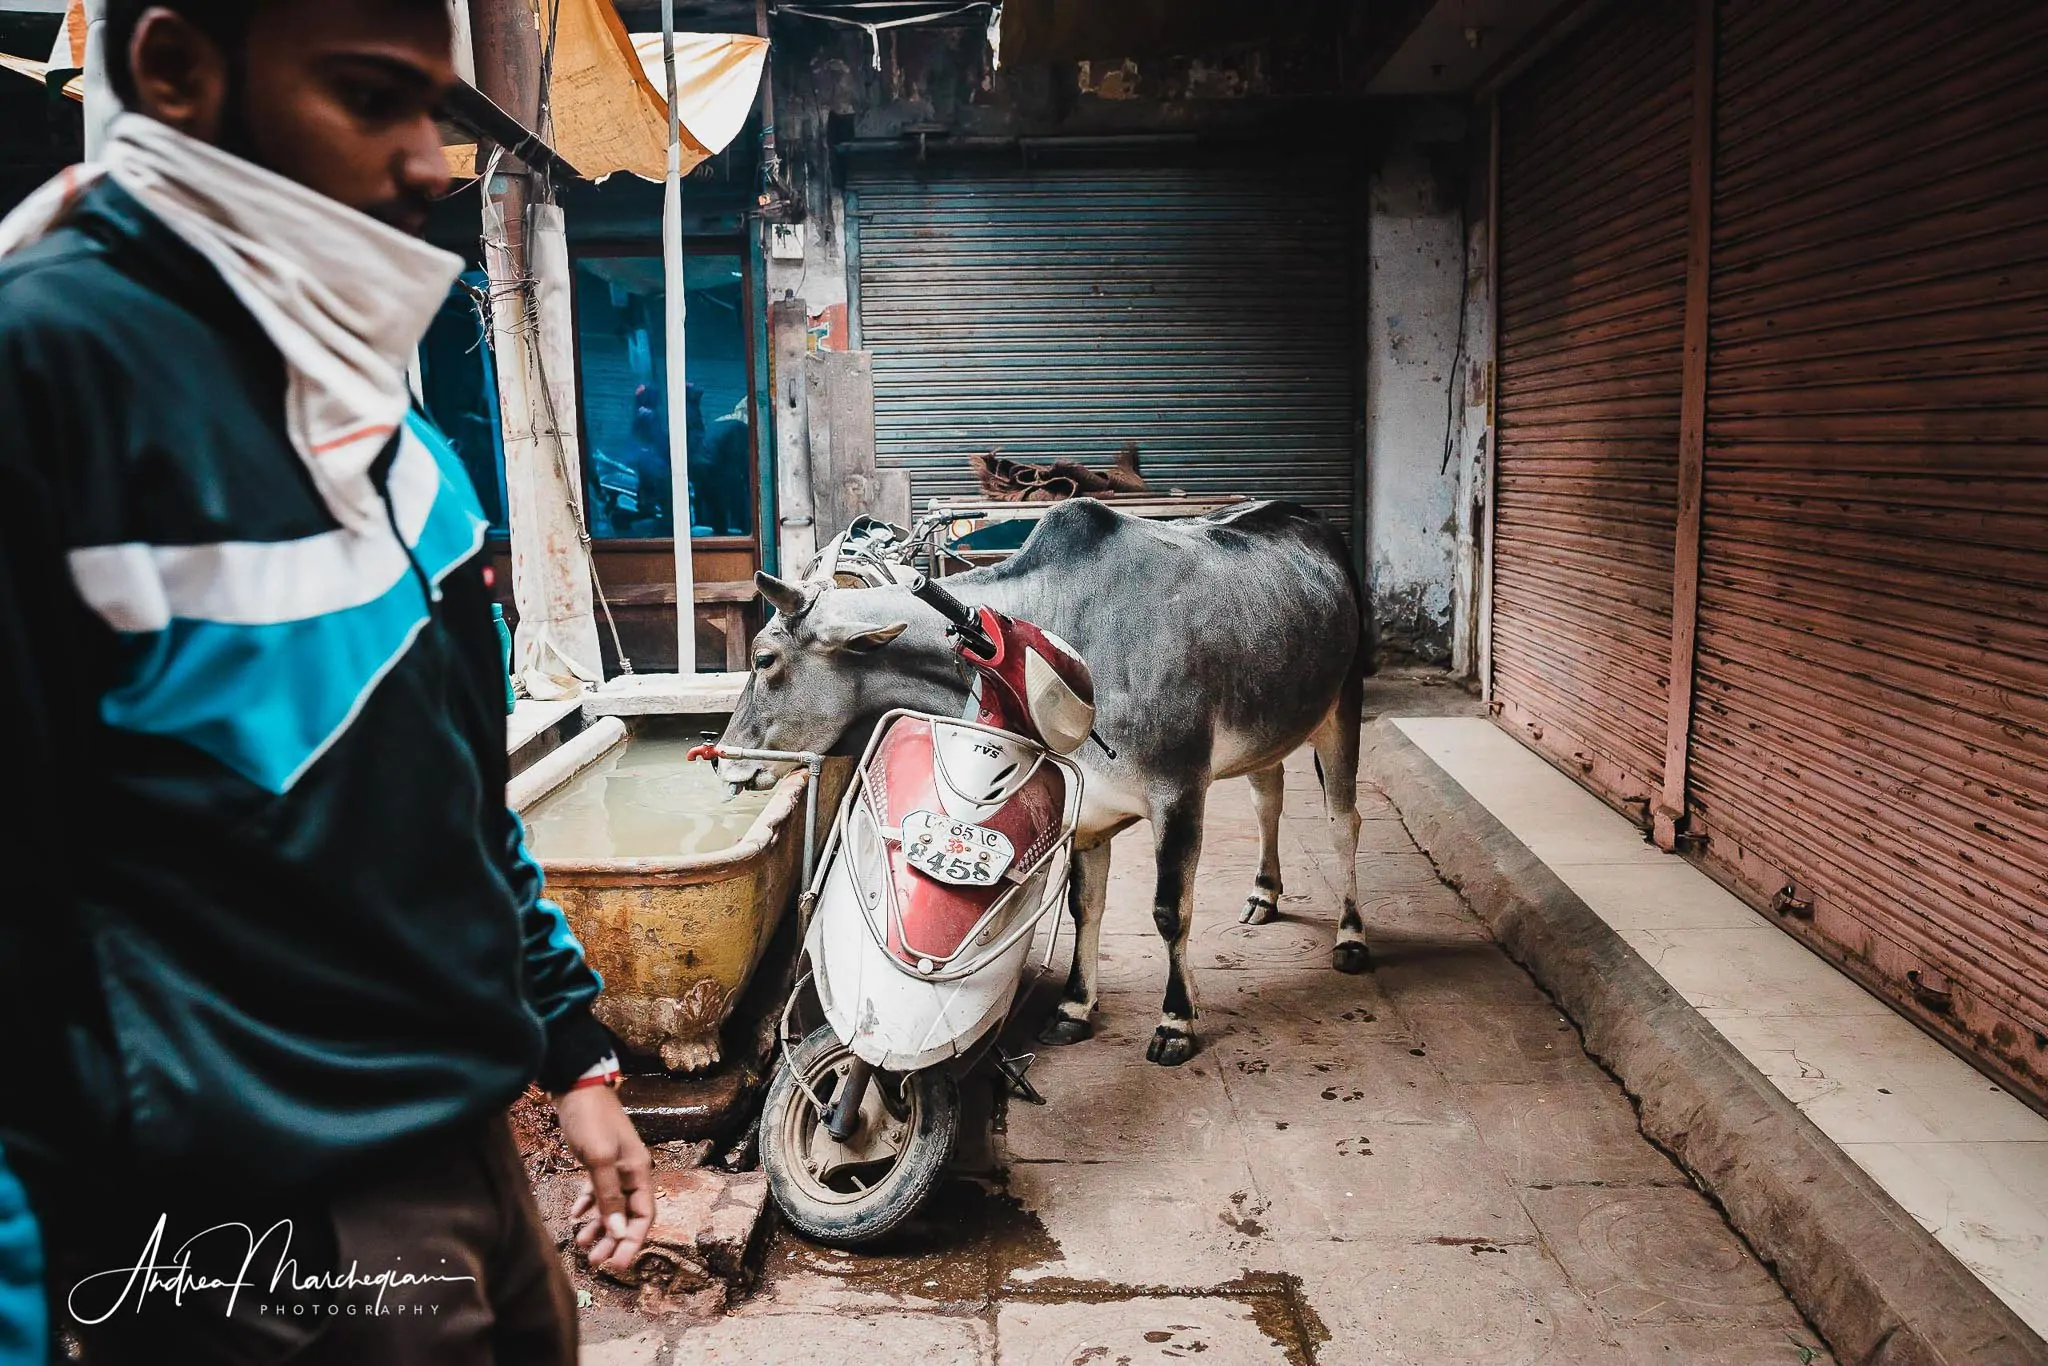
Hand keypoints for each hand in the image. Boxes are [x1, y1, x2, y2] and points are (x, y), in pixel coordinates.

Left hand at [555, 1085, 652, 1275]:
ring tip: (581, 1245)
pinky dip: (588, 1206)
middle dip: (613, 1240)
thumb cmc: (591, 1121)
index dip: (633, 1242)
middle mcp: (631, 1172)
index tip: (617, 1265)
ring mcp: (615, 1167)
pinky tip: (574, 1216)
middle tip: (595, 1262)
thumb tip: (619, 1231)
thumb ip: (609, 1196)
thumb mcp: (600, 1159)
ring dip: (599, 1227)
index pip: (645, 1216)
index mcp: (639, 1172)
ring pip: (612, 1206)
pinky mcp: (597, 1161)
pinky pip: (597, 1192)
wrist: (576, 1087)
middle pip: (628, 1216)